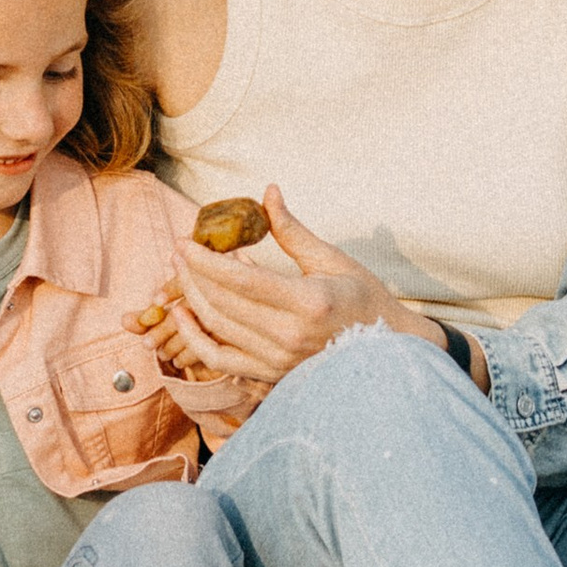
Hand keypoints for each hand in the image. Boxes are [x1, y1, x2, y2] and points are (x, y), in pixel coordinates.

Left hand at [153, 186, 442, 389]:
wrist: (386, 351)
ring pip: (216, 328)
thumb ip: (292, 230)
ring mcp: (278, 359)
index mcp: (309, 302)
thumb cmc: (363, 299)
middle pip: (222, 303)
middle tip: (179, 249)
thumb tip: (268, 192)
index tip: (186, 240)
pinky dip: (194, 338)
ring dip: (191, 298)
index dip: (206, 260)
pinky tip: (182, 315)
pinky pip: (219, 359)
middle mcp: (289, 335)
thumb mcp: (332, 259)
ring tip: (181, 272)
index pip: (242, 280)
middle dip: (192, 274)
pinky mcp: (270, 374)